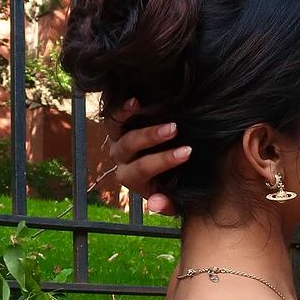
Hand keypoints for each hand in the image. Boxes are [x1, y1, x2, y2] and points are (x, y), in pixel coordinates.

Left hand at [100, 96, 190, 214]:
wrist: (163, 163)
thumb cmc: (173, 181)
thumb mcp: (174, 198)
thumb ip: (167, 204)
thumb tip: (155, 204)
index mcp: (133, 178)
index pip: (145, 169)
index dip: (164, 161)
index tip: (187, 151)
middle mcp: (121, 158)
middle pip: (130, 146)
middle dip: (152, 137)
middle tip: (174, 128)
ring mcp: (117, 138)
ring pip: (115, 128)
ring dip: (127, 115)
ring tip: (138, 103)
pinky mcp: (116, 122)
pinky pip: (112, 112)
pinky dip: (119, 104)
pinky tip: (132, 95)